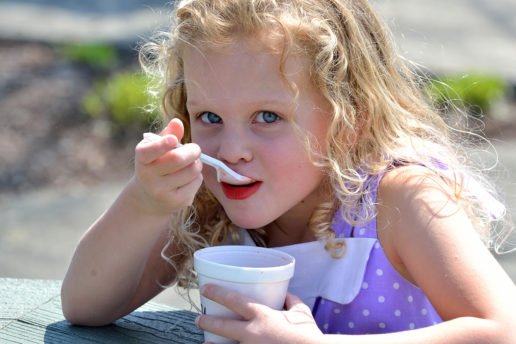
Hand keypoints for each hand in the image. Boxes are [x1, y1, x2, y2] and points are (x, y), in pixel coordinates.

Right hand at [131, 118, 202, 216]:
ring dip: (196, 164)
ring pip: (192, 170)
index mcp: (142, 158)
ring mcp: (162, 191)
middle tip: (195, 149)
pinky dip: (197, 177)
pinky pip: (197, 182)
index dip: (161, 145)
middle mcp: (148, 177)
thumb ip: (167, 134)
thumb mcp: (156, 148)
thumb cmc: (155, 165)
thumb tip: (177, 122)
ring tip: (190, 164)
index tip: (172, 140)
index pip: (149, 152)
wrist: (148, 198)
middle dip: (193, 150)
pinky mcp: (177, 202)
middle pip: (178, 159)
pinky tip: (187, 178)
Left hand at [195, 284, 322, 343]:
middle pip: (222, 326)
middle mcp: (253, 333)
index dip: (217, 292)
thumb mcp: (301, 313)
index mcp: (263, 316)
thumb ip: (291, 301)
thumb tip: (284, 293)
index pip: (234, 300)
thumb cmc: (309, 335)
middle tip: (198, 318)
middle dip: (207, 321)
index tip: (205, 288)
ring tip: (204, 343)